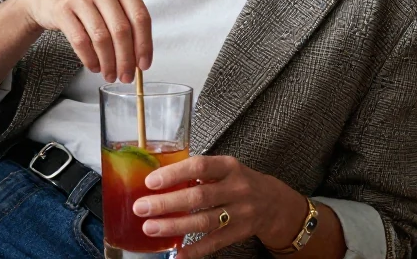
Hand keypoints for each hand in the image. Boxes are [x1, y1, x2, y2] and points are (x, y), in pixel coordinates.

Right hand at [14, 0, 151, 82]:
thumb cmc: (84, 0)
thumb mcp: (109, 0)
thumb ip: (126, 22)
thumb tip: (138, 59)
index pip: (140, 17)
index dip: (144, 45)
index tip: (144, 65)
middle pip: (121, 30)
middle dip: (126, 59)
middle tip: (126, 76)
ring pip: (101, 38)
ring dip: (108, 62)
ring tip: (110, 74)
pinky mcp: (62, 9)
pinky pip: (81, 41)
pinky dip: (90, 59)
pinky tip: (94, 66)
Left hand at [132, 155, 308, 258]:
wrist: (274, 203)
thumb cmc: (239, 181)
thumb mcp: (224, 168)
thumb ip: (198, 172)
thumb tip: (159, 179)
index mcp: (229, 167)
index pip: (199, 166)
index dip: (174, 174)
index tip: (150, 182)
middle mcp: (236, 188)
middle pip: (198, 197)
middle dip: (166, 203)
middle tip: (142, 207)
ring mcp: (240, 213)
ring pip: (204, 222)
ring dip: (174, 227)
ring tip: (150, 228)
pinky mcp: (240, 233)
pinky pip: (214, 243)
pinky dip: (194, 250)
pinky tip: (176, 254)